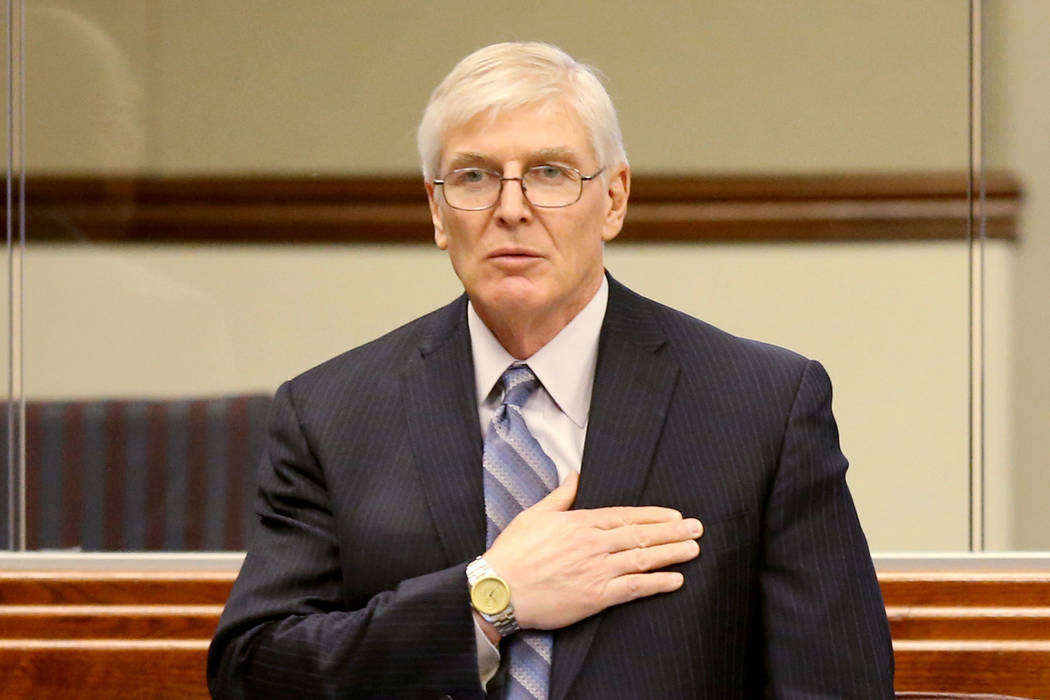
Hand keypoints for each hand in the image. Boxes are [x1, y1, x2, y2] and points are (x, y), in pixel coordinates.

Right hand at [483, 472, 702, 630]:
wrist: (498, 589)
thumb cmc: (512, 553)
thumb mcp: (534, 515)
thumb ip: (560, 496)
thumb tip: (575, 476)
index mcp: (580, 522)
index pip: (626, 516)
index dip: (654, 516)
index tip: (675, 515)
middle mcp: (593, 543)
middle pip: (641, 535)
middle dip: (672, 531)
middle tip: (697, 528)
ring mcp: (596, 569)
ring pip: (643, 558)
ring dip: (672, 553)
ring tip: (693, 549)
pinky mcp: (595, 596)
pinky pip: (633, 588)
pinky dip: (656, 583)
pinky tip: (674, 579)